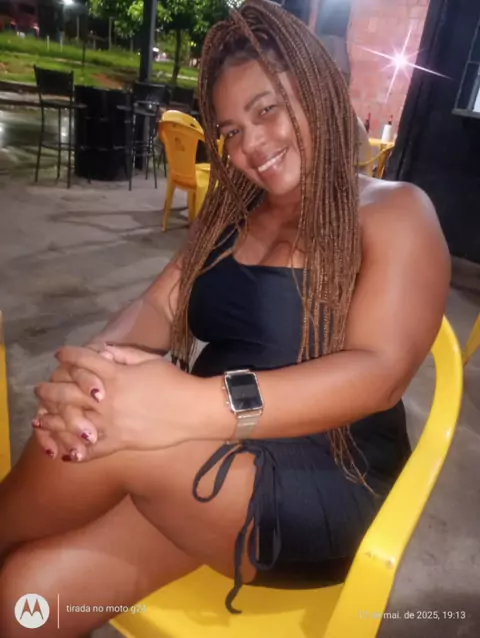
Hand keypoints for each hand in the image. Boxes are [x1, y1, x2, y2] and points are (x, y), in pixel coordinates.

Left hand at [35, 345, 202, 460]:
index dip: (68, 356)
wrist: (193, 410)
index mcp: (114, 375)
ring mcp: (110, 423)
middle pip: (66, 392)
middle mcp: (106, 399)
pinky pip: (90, 451)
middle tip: (40, 388)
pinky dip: (74, 452)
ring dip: (51, 419)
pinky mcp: (118, 443)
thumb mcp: (149, 360)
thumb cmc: (174, 381)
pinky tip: (62, 451)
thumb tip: (101, 350)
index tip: (60, 355)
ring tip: (39, 418)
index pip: (81, 361)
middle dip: (49, 388)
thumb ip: (123, 354)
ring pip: (70, 422)